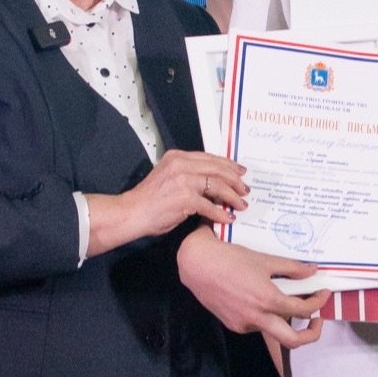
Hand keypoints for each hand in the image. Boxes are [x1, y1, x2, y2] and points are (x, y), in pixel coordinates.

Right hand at [89, 150, 247, 254]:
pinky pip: (210, 206)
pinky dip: (221, 213)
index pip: (210, 158)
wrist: (132, 212)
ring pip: (217, 185)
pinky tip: (228, 219)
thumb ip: (188, 175)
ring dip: (233, 196)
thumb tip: (212, 184)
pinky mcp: (185, 198)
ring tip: (241, 204)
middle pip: (217, 169)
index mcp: (177, 157)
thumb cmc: (148, 200)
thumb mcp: (169, 177)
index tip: (239, 172)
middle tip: (245, 189)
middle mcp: (181, 164)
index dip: (228, 165)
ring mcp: (183, 180)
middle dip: (235, 180)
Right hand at [178, 230, 328, 350]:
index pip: (303, 310)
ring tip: (286, 301)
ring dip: (284, 320)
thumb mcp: (264, 260)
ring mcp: (244, 324)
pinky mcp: (233, 325)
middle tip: (317, 320)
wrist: (196, 264)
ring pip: (273, 331)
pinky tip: (261, 299)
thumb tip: (312, 270)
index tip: (323, 293)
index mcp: (268, 300)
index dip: (318, 302)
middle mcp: (257, 318)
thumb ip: (291, 268)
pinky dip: (265, 316)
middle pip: (293, 341)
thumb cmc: (229, 258)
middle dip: (311, 334)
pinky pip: (257, 325)